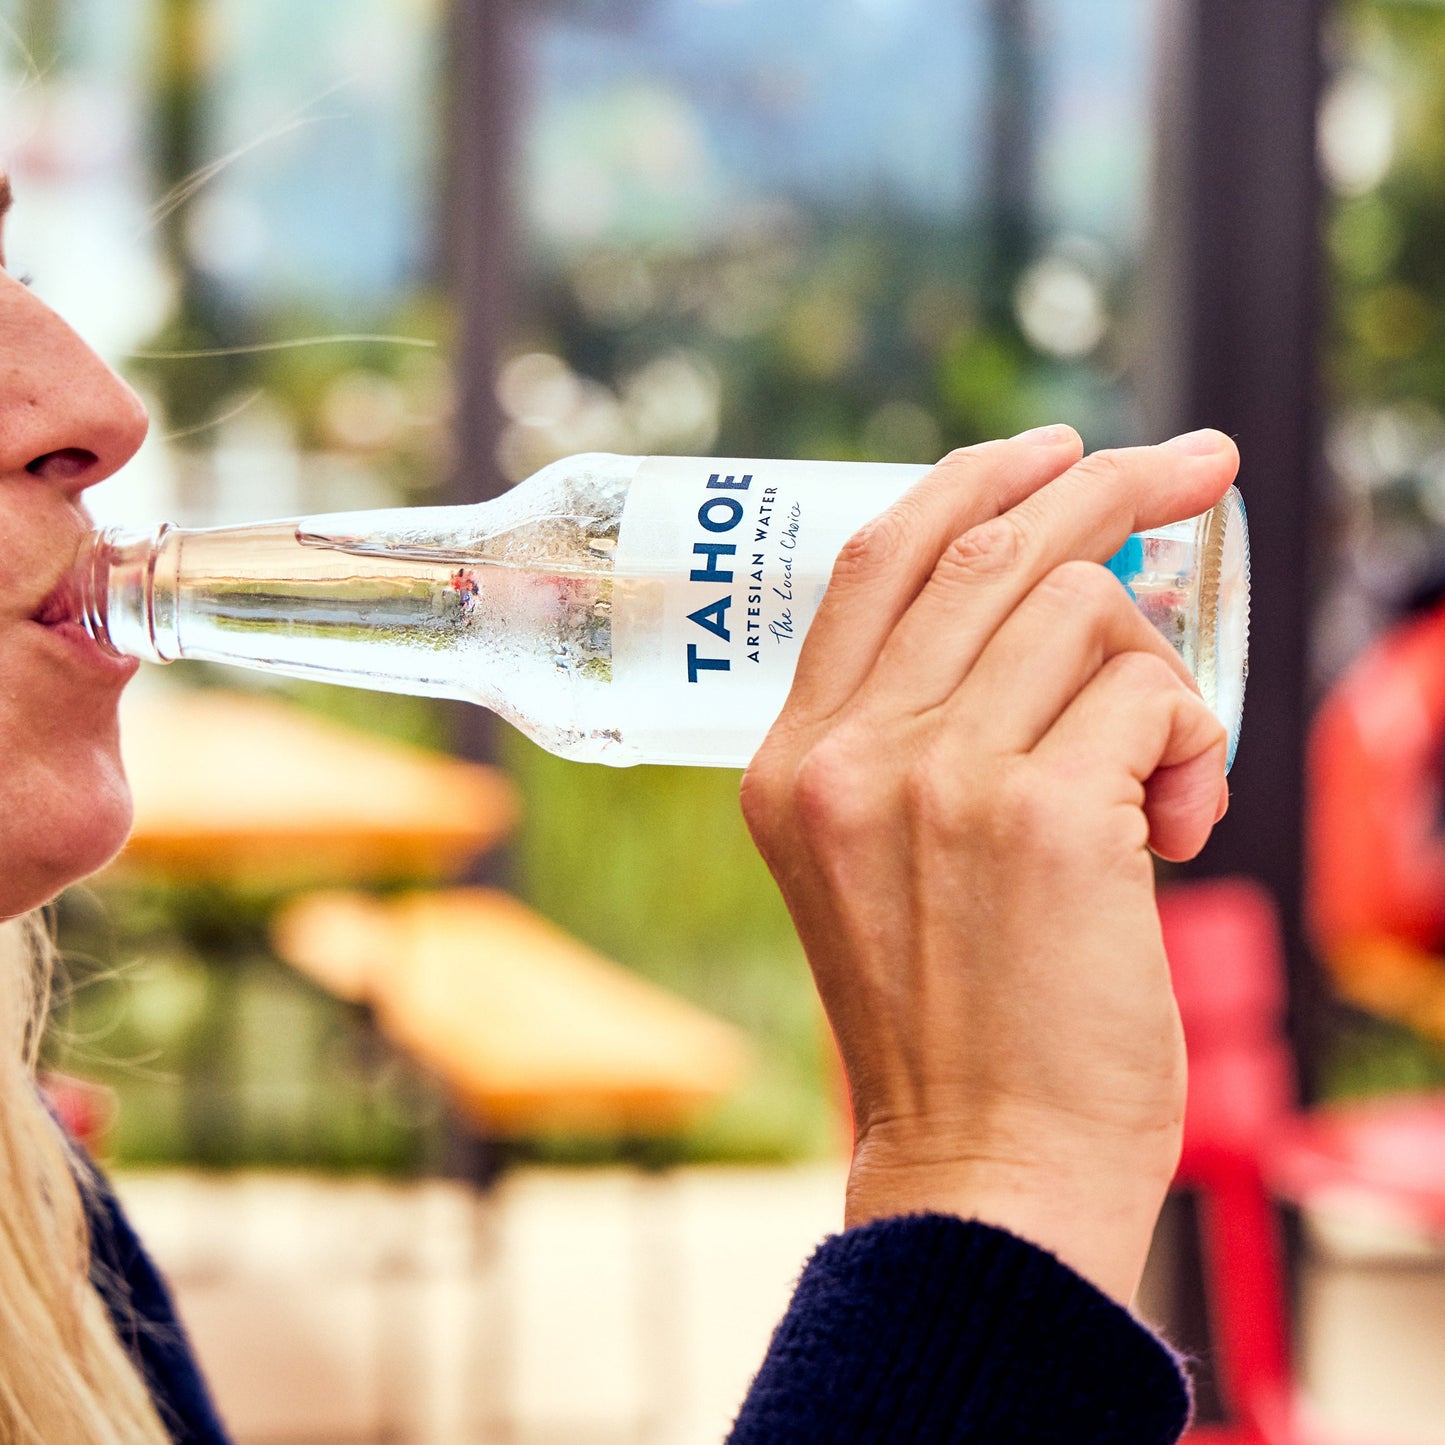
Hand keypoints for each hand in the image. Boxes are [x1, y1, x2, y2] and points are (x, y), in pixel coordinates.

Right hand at [740, 425, 1237, 1304]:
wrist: (982, 1167)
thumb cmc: (950, 1019)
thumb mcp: (872, 861)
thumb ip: (912, 736)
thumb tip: (1041, 607)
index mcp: (792, 759)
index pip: (878, 561)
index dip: (972, 483)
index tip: (1051, 448)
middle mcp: (851, 753)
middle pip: (995, 550)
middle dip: (1108, 485)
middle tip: (1196, 461)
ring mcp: (939, 779)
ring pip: (1088, 614)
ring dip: (1160, 674)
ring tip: (1166, 776)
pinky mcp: (1046, 818)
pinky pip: (1153, 696)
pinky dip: (1193, 742)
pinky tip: (1179, 825)